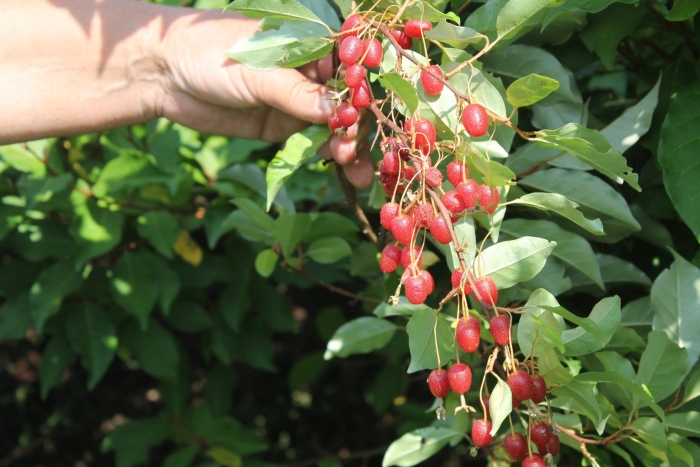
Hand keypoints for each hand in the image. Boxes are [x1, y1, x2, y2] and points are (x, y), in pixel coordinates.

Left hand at [154, 9, 374, 187]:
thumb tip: (337, 114)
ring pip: (335, 125)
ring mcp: (297, 100)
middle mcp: (309, 72)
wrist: (163, 75)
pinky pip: (313, 142)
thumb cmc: (209, 53)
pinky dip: (330, 155)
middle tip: (351, 151)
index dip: (364, 92)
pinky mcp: (282, 126)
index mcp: (309, 43)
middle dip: (356, 128)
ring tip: (356, 172)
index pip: (351, 67)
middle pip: (348, 102)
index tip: (366, 116)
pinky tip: (346, 170)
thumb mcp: (256, 72)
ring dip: (350, 148)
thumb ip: (296, 93)